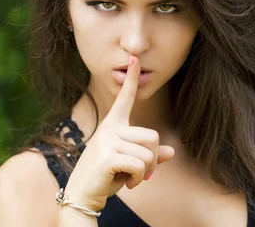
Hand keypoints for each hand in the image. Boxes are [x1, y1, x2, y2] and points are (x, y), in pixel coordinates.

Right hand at [63, 55, 175, 211]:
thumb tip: (172, 152)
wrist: (83, 195)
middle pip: (152, 136)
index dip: (132, 78)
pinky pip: (140, 165)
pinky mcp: (108, 156)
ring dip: (145, 172)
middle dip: (152, 159)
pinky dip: (138, 179)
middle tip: (138, 173)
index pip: (125, 98)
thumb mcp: (130, 164)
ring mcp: (107, 141)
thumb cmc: (106, 177)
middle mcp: (110, 128)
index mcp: (113, 125)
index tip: (135, 58)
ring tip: (129, 178)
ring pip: (149, 153)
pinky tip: (125, 183)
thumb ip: (149, 156)